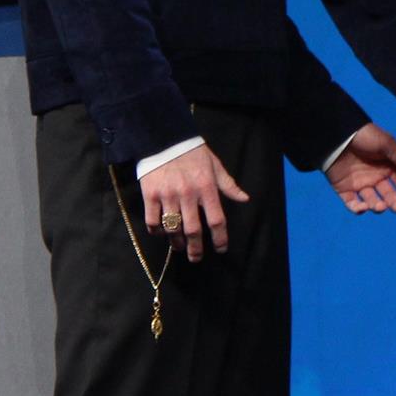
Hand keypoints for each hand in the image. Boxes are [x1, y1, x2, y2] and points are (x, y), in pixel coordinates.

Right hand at [141, 145, 247, 262]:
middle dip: (196, 249)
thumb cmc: (193, 153)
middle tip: (196, 257)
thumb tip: (244, 199)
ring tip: (179, 246)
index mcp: (207, 188)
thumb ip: (228, 185)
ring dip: (176, 242)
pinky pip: (153, 221)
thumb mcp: (215, 166)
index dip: (220, 238)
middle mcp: (188, 194)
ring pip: (172, 228)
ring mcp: (168, 196)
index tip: (221, 249)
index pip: (217, 220)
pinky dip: (157, 231)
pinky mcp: (151, 195)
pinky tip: (161, 233)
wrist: (165, 137)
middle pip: (193, 230)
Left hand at [325, 123, 395, 212]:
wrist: (337, 134)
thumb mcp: (387, 144)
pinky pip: (352, 204)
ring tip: (380, 206)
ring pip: (372, 201)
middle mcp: (375, 176)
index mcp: (387, 166)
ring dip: (378, 207)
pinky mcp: (344, 189)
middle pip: (388, 194)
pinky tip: (364, 207)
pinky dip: (358, 209)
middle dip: (394, 202)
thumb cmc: (365, 136)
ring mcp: (360, 183)